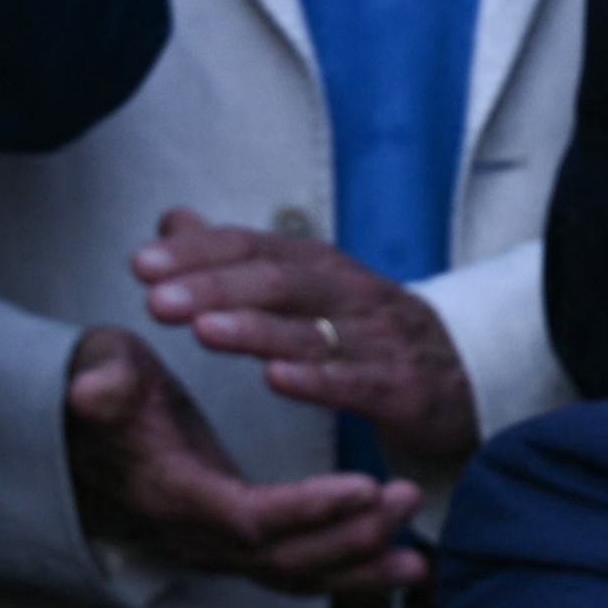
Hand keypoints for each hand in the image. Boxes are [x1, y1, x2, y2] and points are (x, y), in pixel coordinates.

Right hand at [57, 326, 421, 600]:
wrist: (84, 419)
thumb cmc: (104, 383)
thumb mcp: (100, 368)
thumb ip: (102, 383)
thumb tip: (91, 390)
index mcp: (172, 493)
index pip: (248, 518)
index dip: (307, 510)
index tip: (364, 487)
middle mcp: (194, 535)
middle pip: (282, 559)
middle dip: (350, 537)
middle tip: (404, 498)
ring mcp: (216, 546)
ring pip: (295, 576)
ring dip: (358, 567)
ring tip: (417, 557)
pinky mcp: (237, 542)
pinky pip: (298, 572)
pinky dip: (350, 574)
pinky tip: (400, 565)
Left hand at [133, 209, 477, 482]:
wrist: (466, 375)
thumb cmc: (369, 331)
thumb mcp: (307, 285)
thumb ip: (239, 257)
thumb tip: (174, 220)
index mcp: (319, 266)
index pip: (251, 249)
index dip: (196, 255)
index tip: (141, 266)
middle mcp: (346, 293)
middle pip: (276, 281)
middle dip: (213, 287)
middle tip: (157, 299)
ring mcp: (376, 339)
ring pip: (310, 328)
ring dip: (254, 329)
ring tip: (202, 330)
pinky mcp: (400, 387)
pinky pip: (356, 382)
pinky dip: (317, 381)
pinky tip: (277, 381)